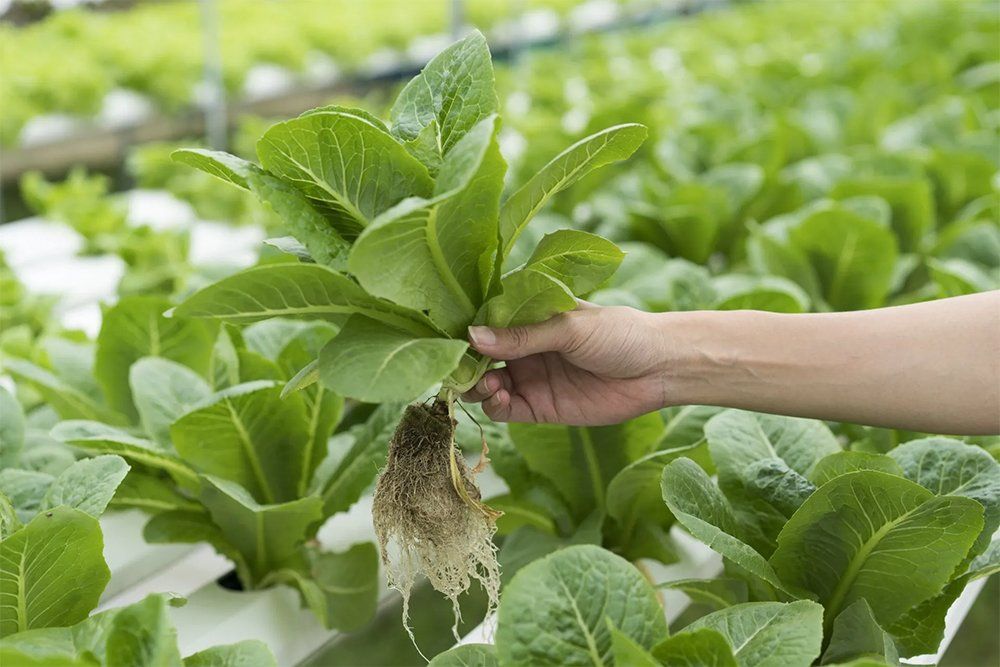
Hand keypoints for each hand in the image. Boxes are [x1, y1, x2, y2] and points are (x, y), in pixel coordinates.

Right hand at [462, 305, 668, 424]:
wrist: (658, 368)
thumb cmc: (618, 332)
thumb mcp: (568, 326)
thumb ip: (522, 336)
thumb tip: (473, 337)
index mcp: (529, 316)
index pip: (486, 321)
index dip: (465, 328)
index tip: (448, 336)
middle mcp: (523, 346)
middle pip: (480, 356)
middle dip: (466, 362)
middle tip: (461, 367)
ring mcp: (530, 377)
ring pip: (487, 384)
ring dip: (478, 384)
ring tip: (489, 382)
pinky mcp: (540, 407)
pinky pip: (505, 410)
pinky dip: (494, 405)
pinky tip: (499, 396)